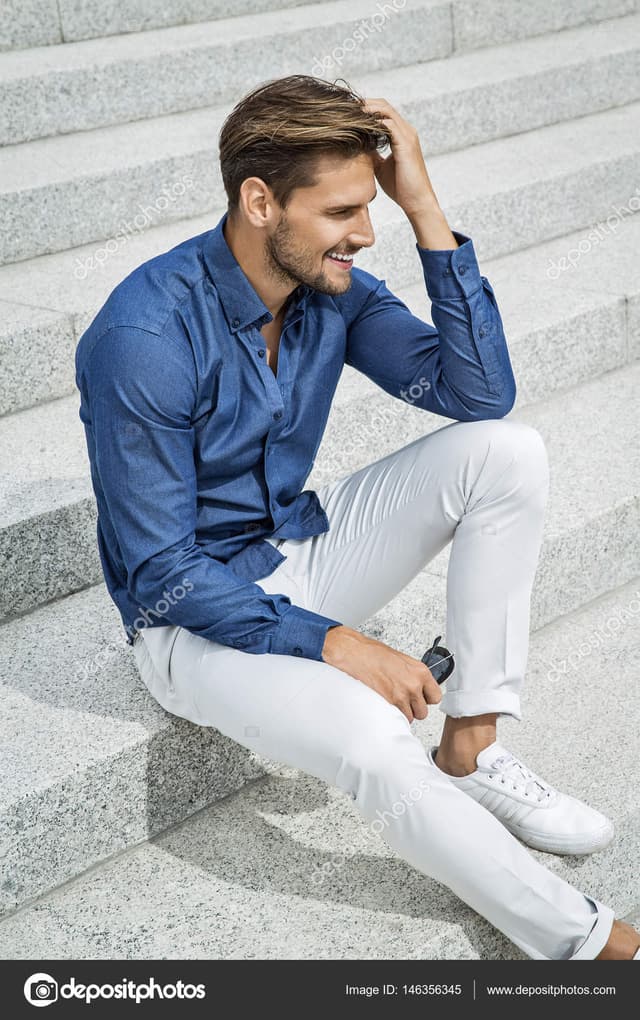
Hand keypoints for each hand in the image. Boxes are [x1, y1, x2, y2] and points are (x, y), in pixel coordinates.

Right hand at [322, 625, 441, 723]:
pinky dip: (390, 715)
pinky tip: (383, 704)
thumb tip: (417, 687)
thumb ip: (413, 675)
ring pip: (409, 717)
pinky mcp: (387, 704)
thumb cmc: (372, 653)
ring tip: (390, 701)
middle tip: (402, 700)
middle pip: (423, 712)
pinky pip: (395, 718)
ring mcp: (400, 696)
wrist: (354, 654)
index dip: (426, 699)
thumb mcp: (401, 660)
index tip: (421, 698)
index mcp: (420, 671)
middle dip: (413, 709)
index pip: (436, 697)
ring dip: (400, 713)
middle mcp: (413, 685)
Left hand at [362, 98, 436, 217]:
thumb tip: (358, 148)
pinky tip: (361, 125)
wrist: (416, 201)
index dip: (368, 108)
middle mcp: (406, 131)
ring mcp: (408, 136)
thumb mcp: (381, 167)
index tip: (350, 111)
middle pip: (384, 106)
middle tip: (346, 107)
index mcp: (402, 135)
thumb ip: (373, 155)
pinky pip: (389, 125)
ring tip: (351, 112)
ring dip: (368, 109)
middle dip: (365, 104)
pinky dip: (375, 122)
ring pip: (387, 111)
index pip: (384, 111)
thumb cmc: (401, 187)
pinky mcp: (406, 145)